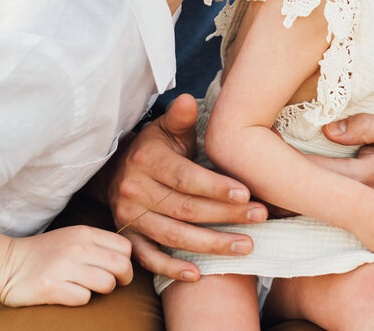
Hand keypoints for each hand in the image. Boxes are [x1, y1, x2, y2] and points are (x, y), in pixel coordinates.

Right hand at [0, 226, 132, 306]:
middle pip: (122, 266)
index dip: (127, 261)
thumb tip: (126, 258)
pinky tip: (69, 294)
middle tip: (114, 284)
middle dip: (123, 279)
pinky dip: (81, 299)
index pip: (125, 247)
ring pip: (107, 283)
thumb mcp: (73, 237)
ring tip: (89, 288)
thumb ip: (97, 243)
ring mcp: (64, 267)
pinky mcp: (52, 287)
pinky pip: (84, 298)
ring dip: (102, 291)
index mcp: (85, 233)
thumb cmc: (44, 253)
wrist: (6, 264)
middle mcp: (77, 247)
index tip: (119, 270)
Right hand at [100, 94, 266, 280]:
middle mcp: (135, 192)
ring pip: (174, 236)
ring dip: (211, 245)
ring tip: (246, 246)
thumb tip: (187, 99)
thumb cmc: (152, 148)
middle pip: (186, 209)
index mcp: (147, 162)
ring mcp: (130, 218)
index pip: (185, 178)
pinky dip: (172, 269)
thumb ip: (180, 118)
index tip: (246, 193)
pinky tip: (199, 274)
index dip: (216, 187)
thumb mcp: (165, 129)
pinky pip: (149, 258)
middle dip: (226, 215)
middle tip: (261, 217)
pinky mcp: (129, 238)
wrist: (112, 171)